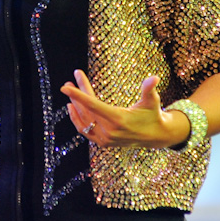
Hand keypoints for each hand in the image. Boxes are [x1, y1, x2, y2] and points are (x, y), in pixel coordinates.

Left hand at [60, 69, 190, 148]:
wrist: (155, 136)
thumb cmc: (152, 114)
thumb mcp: (152, 101)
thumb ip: (149, 89)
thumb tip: (154, 77)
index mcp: (118, 119)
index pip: (93, 105)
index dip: (78, 95)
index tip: (64, 87)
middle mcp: (110, 131)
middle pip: (86, 110)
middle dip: (76, 95)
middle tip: (69, 80)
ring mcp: (105, 138)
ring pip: (83, 121)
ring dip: (74, 106)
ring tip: (70, 91)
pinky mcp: (103, 143)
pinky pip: (85, 131)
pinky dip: (77, 120)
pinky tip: (72, 108)